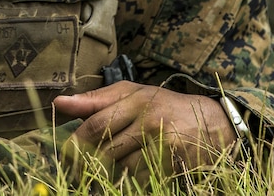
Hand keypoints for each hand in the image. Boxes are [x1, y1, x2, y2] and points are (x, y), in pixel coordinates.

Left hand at [53, 81, 238, 182]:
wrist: (215, 122)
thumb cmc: (164, 106)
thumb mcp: (131, 94)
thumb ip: (95, 100)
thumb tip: (58, 103)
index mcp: (134, 99)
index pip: (95, 124)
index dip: (74, 143)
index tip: (62, 156)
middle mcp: (149, 118)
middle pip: (106, 148)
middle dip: (87, 163)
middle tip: (75, 172)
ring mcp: (163, 140)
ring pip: (123, 166)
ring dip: (112, 171)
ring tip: (110, 169)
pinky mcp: (175, 160)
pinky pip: (142, 176)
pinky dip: (133, 178)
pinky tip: (132, 173)